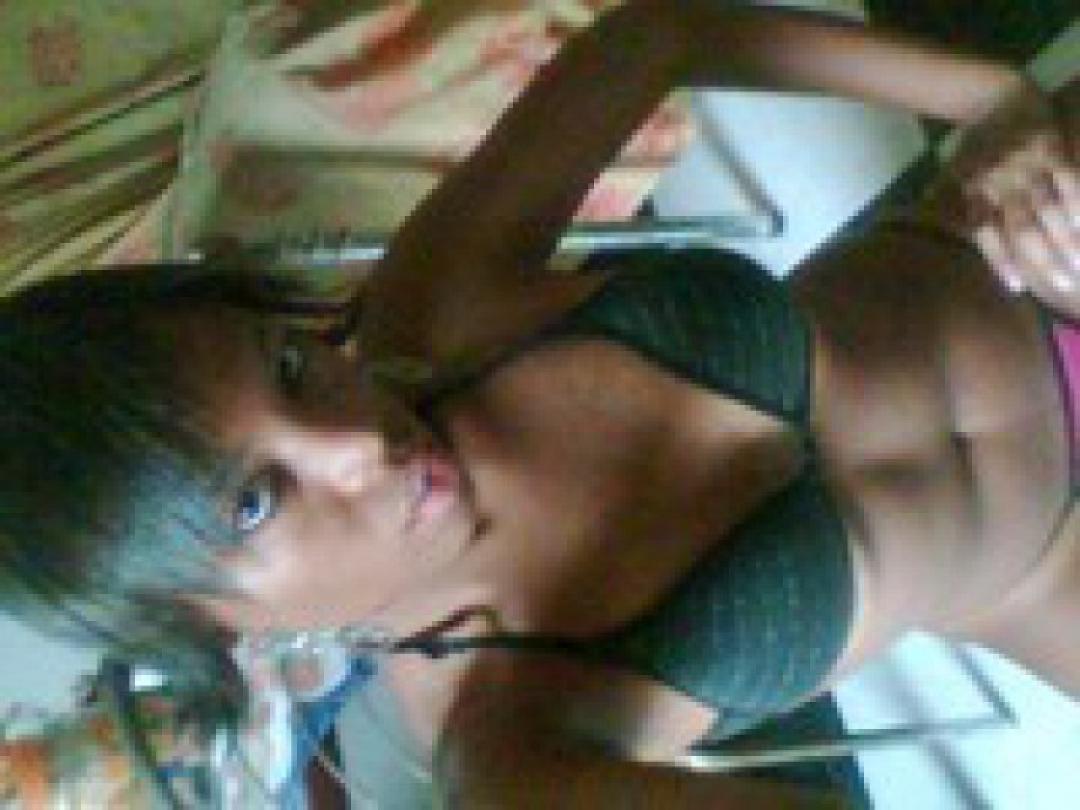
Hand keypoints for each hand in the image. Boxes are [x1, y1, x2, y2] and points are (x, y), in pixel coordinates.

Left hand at [925, 74, 1079, 301]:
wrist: (994, 96)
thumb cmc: (974, 148)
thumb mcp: (954, 178)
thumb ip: (955, 210)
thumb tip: (946, 239)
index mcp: (972, 193)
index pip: (987, 234)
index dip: (1001, 261)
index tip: (1018, 289)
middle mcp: (998, 183)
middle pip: (1022, 228)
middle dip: (1042, 260)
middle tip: (1063, 287)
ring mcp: (1026, 164)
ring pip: (1048, 209)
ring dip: (1066, 240)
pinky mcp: (1051, 146)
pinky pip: (1068, 178)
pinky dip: (1078, 203)